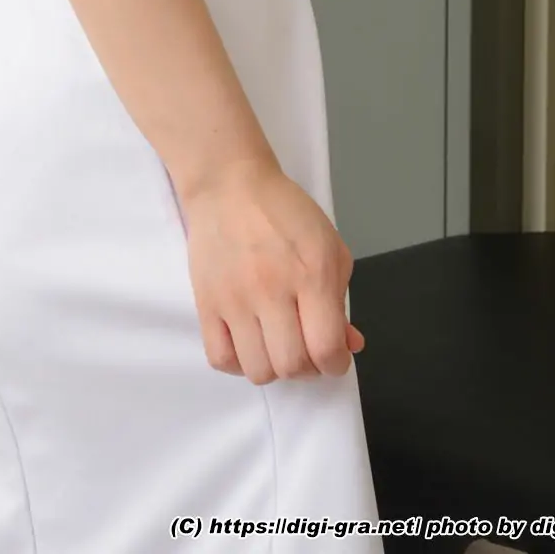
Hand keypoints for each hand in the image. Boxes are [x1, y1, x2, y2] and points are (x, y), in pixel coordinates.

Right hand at [178, 155, 364, 383]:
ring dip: (273, 366)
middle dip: (306, 367)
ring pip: (257, 369)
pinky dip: (237, 362)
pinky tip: (247, 343)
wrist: (229, 184)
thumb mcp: (328, 246)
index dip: (336, 364)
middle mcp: (272, 290)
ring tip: (274, 344)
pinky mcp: (206, 301)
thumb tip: (348, 344)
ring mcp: (234, 298)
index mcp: (311, 274)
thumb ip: (340, 299)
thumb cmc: (285, 211)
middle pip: (291, 365)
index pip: (326, 349)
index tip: (333, 355)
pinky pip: (220, 358)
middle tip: (304, 347)